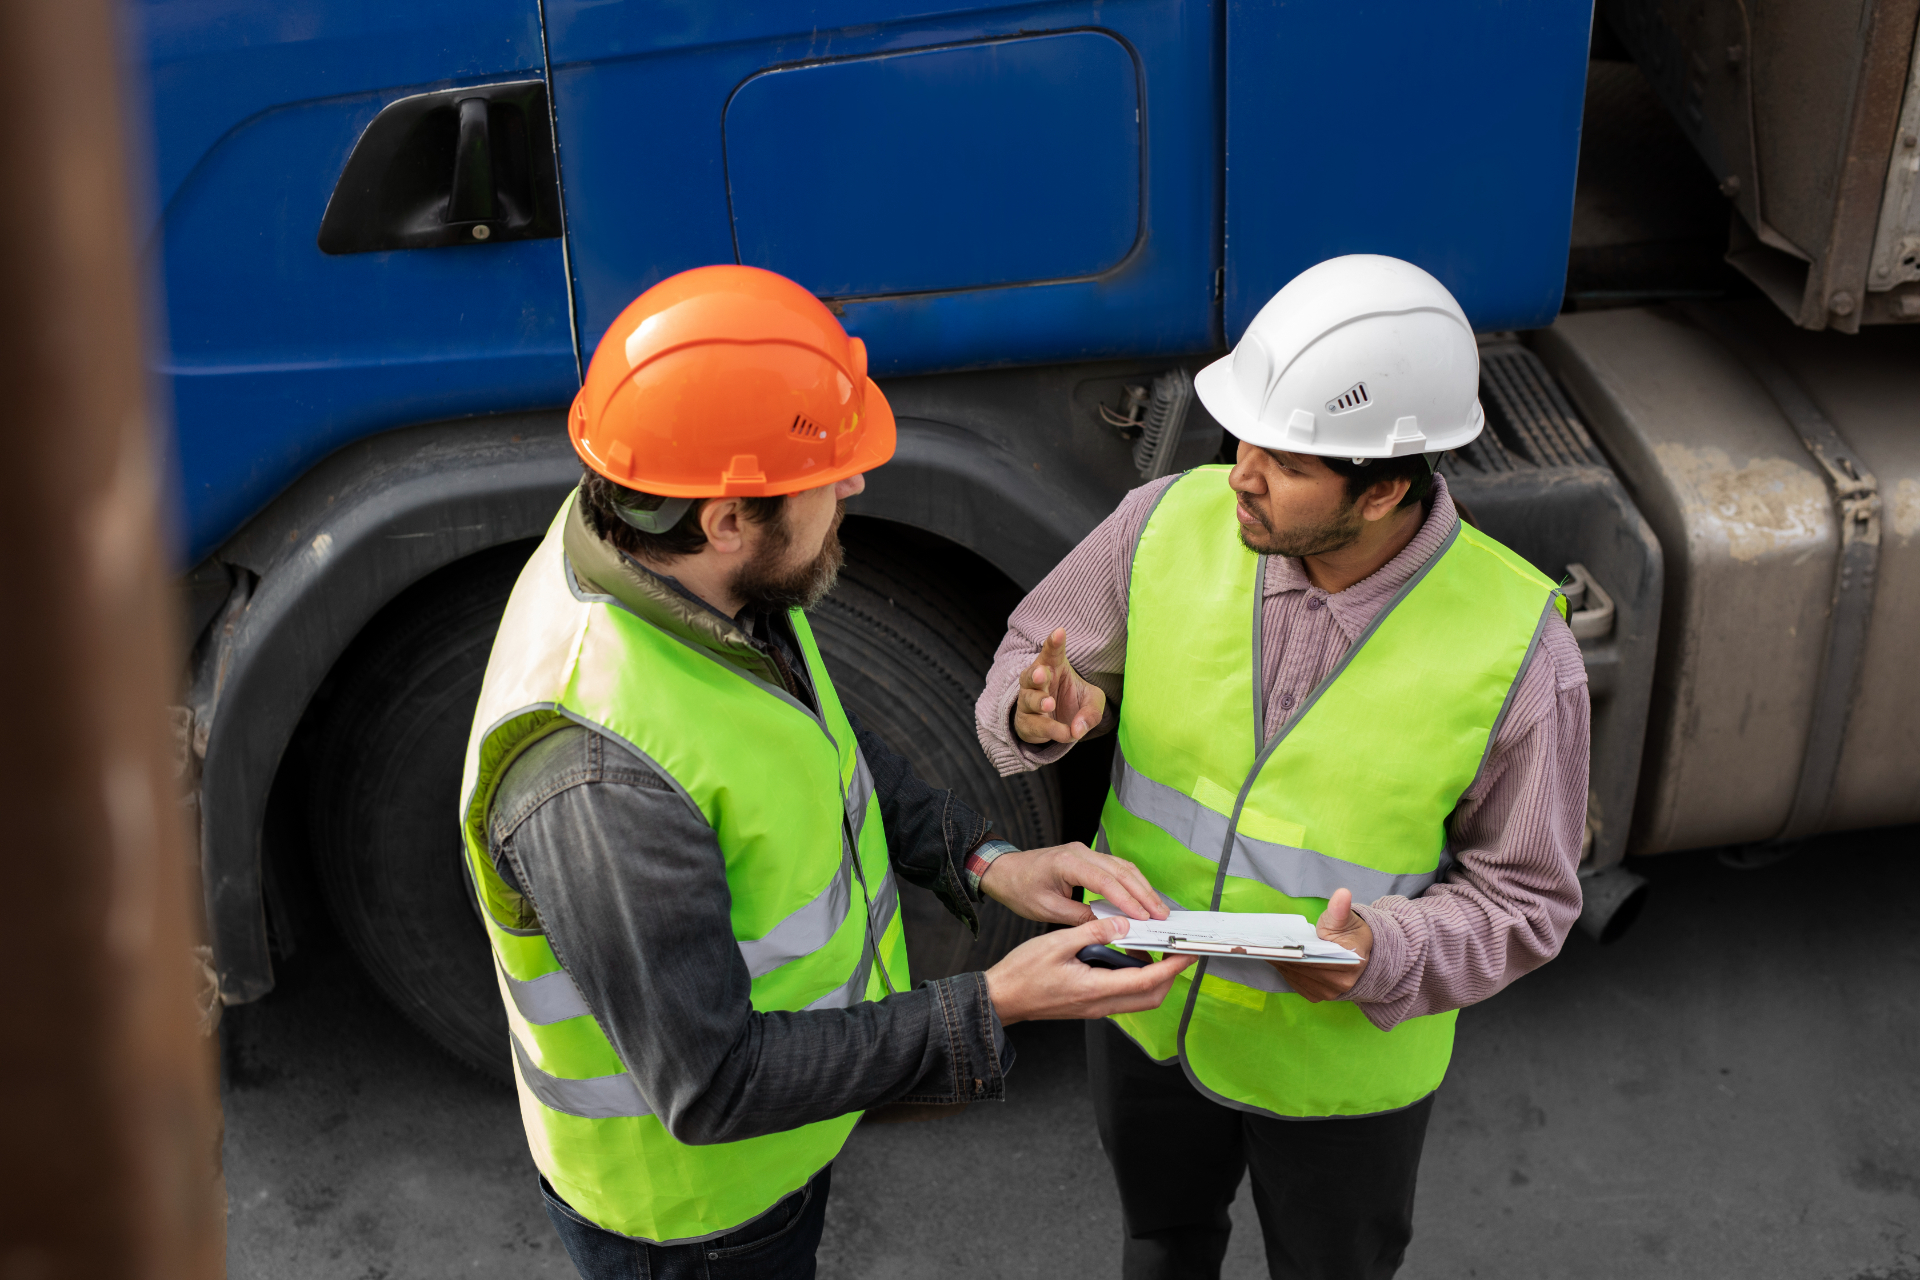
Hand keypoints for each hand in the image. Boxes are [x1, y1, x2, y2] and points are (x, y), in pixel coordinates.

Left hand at [979, 841, 1168, 924]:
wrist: (1004, 870)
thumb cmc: (1020, 889)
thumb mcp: (1047, 910)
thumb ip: (1079, 916)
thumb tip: (1109, 927)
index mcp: (1067, 862)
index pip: (1106, 881)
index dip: (1128, 900)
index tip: (1144, 917)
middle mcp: (1080, 851)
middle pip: (1121, 871)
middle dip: (1144, 894)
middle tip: (1162, 915)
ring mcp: (1085, 850)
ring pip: (1123, 866)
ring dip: (1142, 887)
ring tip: (1158, 909)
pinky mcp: (1087, 855)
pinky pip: (1115, 867)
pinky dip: (1131, 882)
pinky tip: (1142, 897)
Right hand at [985, 916, 1193, 1025]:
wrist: (1001, 999)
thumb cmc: (1022, 973)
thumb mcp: (1057, 943)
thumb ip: (1093, 932)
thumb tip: (1123, 924)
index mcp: (1095, 989)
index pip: (1147, 980)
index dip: (1172, 967)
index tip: (1188, 953)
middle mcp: (1100, 1004)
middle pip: (1151, 997)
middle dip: (1171, 976)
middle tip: (1179, 952)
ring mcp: (1095, 1008)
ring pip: (1138, 999)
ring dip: (1153, 978)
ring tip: (1156, 951)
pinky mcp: (1089, 1005)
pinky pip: (1122, 996)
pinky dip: (1134, 980)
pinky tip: (1127, 960)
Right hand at [1014, 628, 1107, 744]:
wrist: (1059, 726)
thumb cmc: (1073, 702)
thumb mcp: (1092, 702)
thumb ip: (1091, 711)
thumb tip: (1078, 728)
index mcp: (1053, 667)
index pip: (1052, 652)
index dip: (1054, 642)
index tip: (1060, 632)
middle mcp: (1037, 683)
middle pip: (1030, 675)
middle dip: (1035, 674)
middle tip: (1043, 674)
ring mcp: (1028, 703)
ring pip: (1028, 700)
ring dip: (1038, 701)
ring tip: (1050, 703)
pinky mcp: (1027, 724)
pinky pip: (1035, 726)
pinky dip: (1050, 729)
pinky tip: (1065, 733)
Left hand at [1269, 888, 1371, 1001]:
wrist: (1358, 953)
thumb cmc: (1349, 933)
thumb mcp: (1345, 919)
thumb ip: (1339, 909)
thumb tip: (1342, 894)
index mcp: (1351, 964)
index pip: (1317, 959)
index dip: (1296, 951)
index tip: (1279, 943)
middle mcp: (1341, 984)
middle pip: (1304, 969)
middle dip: (1284, 956)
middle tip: (1264, 943)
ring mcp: (1328, 993)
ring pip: (1296, 977)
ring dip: (1281, 963)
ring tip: (1266, 948)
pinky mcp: (1317, 996)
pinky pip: (1295, 983)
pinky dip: (1285, 970)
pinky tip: (1276, 957)